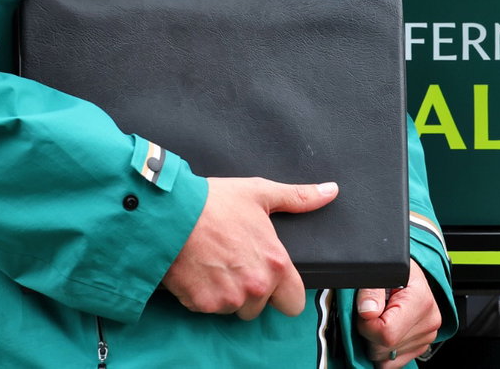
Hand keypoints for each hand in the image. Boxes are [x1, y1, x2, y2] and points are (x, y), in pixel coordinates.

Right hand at [162, 177, 338, 319]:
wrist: (170, 214)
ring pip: (234, 309)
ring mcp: (227, 299)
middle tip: (238, 265)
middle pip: (260, 308)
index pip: (294, 303)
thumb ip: (299, 198)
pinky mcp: (201, 304)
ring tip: (217, 264)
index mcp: (276, 264)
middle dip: (252, 294)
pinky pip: (208, 307)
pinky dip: (204, 294)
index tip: (273, 280)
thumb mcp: (261, 193)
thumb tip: (330, 191)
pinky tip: (200, 270)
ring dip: (228, 294)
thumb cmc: (215, 202)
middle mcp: (255, 287)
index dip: (285, 293)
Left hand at [355, 258, 443, 365]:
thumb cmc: (396, 272)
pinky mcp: (421, 347)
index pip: (386, 333)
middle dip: (369, 334)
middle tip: (374, 312)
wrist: (409, 276)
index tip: (366, 311)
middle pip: (384, 348)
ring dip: (375, 343)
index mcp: (421, 301)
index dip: (367, 325)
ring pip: (385, 358)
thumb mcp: (381, 272)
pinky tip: (385, 332)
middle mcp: (429, 322)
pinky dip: (383, 352)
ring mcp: (427, 337)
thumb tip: (367, 312)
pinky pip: (391, 364)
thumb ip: (370, 290)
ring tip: (381, 319)